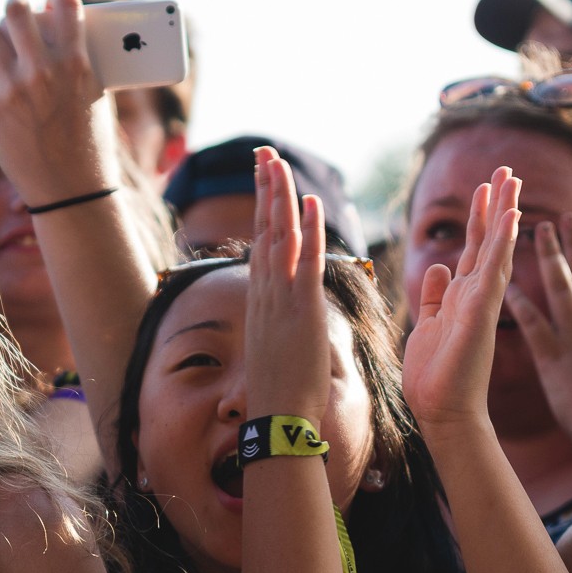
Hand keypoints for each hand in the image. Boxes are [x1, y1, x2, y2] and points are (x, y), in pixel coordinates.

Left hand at [0, 0, 119, 205]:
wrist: (70, 190)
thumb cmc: (90, 143)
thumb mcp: (96, 95)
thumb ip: (78, 61)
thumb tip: (59, 31)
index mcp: (76, 62)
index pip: (63, 3)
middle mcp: (41, 70)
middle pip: (16, 10)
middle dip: (17, 4)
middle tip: (18, 7)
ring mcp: (12, 88)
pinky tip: (2, 75)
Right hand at [247, 148, 329, 420]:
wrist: (278, 420)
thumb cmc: (281, 391)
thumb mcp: (277, 346)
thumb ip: (283, 321)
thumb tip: (288, 311)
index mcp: (262, 299)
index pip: (262, 242)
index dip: (263, 207)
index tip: (264, 178)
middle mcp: (266, 292)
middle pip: (265, 229)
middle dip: (265, 188)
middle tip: (264, 153)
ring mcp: (282, 298)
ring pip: (280, 236)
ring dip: (280, 197)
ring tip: (278, 161)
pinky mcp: (303, 309)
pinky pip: (307, 260)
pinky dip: (308, 229)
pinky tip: (309, 202)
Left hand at [403, 167, 521, 430]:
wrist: (443, 412)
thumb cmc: (435, 376)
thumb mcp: (428, 324)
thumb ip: (435, 296)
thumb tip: (440, 267)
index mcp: (462, 297)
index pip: (475, 249)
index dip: (481, 218)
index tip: (485, 188)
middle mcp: (477, 295)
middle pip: (490, 240)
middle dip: (497, 204)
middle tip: (507, 170)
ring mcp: (482, 302)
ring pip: (497, 247)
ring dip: (504, 212)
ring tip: (512, 178)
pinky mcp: (481, 312)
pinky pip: (495, 270)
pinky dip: (503, 243)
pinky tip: (511, 216)